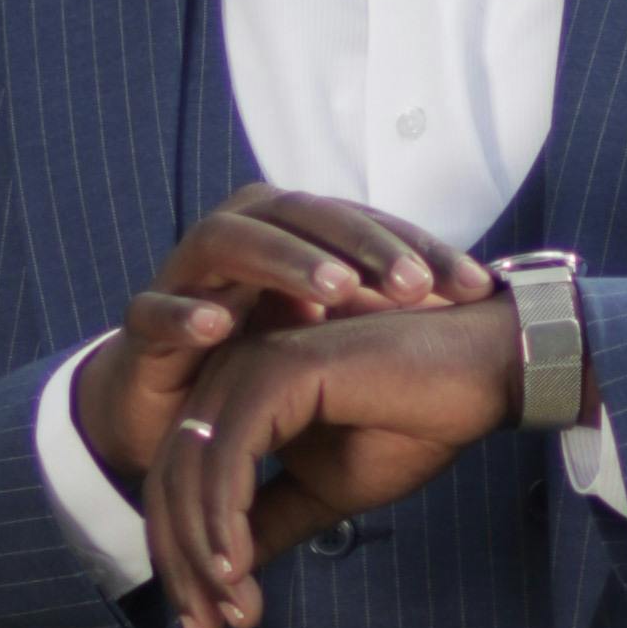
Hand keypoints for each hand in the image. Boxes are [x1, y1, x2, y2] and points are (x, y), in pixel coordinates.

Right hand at [70, 189, 481, 507]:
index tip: (477, 288)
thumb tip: (483, 303)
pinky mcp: (143, 323)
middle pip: (303, 214)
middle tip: (413, 285)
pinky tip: (221, 325)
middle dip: (363, 246)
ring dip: (284, 260)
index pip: (364, 225)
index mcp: (294, 236)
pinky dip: (187, 312)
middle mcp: (243, 237)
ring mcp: (188, 275)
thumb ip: (387, 311)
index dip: (421, 249)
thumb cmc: (259, 364)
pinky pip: (158, 308)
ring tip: (334, 290)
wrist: (165, 412)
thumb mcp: (332, 337)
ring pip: (229, 241)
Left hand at [146, 298, 525, 627]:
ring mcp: (250, 365)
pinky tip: (236, 568)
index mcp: (237, 398)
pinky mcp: (279, 369)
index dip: (183, 560)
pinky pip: (230, 455)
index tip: (206, 624)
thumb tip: (227, 578)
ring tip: (231, 613)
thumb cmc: (415, 421)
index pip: (182, 483)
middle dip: (183, 566)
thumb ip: (272, 522)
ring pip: (192, 472)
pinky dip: (226, 519)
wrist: (482, 375)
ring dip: (203, 555)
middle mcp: (230, 374)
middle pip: (172, 480)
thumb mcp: (328, 490)